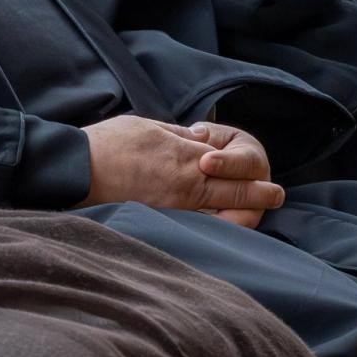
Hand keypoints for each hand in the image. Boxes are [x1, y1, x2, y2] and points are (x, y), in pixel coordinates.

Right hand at [79, 114, 284, 226]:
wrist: (79, 171)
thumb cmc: (110, 144)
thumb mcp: (148, 127)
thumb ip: (178, 135)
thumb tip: (199, 139)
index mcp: (186, 158)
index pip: (230, 166)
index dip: (251, 172)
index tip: (266, 176)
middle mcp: (187, 186)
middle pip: (233, 193)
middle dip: (258, 195)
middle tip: (276, 195)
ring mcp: (175, 208)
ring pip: (219, 213)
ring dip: (242, 214)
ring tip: (258, 214)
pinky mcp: (161, 221)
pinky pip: (196, 226)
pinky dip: (215, 228)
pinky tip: (222, 229)